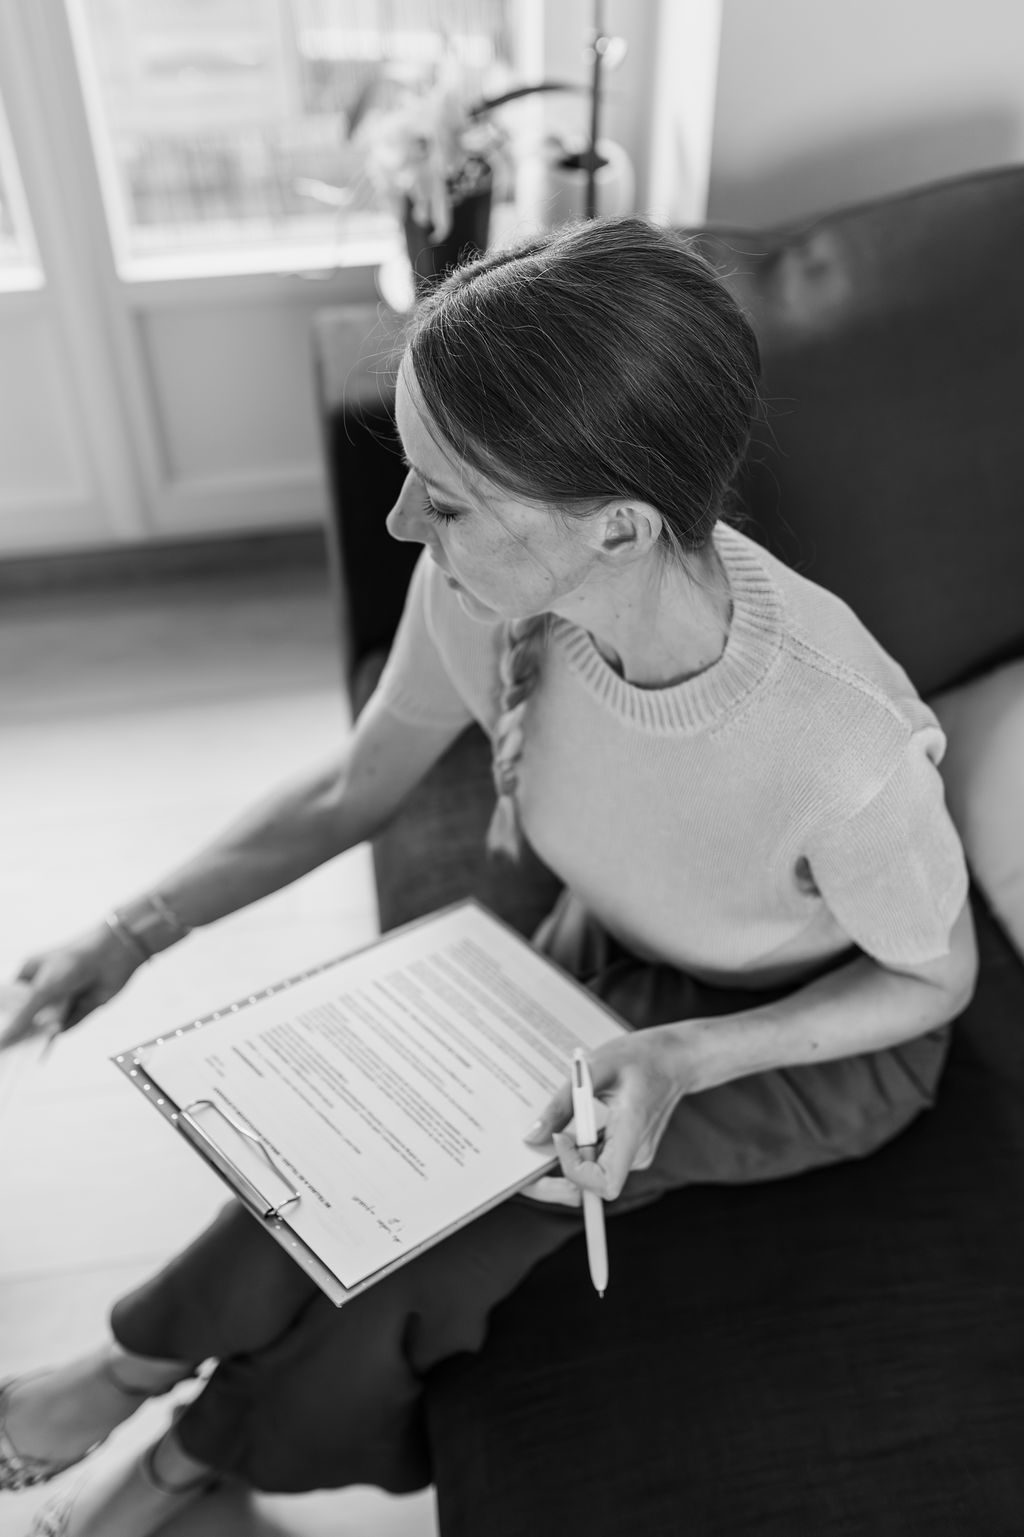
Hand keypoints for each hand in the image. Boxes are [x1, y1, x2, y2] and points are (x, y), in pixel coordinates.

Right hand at [0, 923, 142, 1049]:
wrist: (114, 954)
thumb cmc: (75, 960)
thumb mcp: (42, 989)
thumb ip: (22, 1017)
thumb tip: (4, 1038)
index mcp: (29, 974)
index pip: (10, 1001)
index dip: (5, 1018)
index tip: (1, 1039)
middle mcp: (45, 986)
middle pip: (28, 1014)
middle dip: (23, 1029)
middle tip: (12, 1049)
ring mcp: (63, 997)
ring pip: (47, 1022)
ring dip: (41, 1032)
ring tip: (29, 1048)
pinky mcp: (81, 1007)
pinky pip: (66, 1025)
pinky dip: (59, 1032)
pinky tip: (47, 1043)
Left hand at [524, 1025, 702, 1201]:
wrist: (675, 1058)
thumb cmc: (639, 1057)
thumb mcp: (595, 1069)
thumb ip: (563, 1104)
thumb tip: (532, 1138)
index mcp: (633, 1134)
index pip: (604, 1182)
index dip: (574, 1169)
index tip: (560, 1136)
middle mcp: (636, 1154)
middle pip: (591, 1189)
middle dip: (554, 1183)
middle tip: (527, 1162)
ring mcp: (633, 1155)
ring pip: (589, 1175)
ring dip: (563, 1160)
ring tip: (552, 1129)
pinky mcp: (627, 1150)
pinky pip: (595, 1160)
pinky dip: (575, 1149)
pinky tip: (570, 1123)